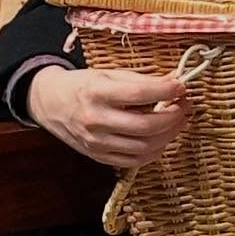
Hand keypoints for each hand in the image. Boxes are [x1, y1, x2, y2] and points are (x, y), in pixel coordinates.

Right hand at [27, 65, 192, 167]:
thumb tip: (173, 84)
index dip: (167, 91)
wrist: (50, 104)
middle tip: (184, 106)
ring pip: (145, 147)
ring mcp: (97, 142)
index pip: (140, 93)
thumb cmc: (81, 86)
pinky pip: (134, 161)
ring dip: (169, 135)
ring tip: (177, 121)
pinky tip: (161, 139)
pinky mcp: (99, 157)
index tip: (181, 87)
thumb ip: (140, 81)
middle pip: (146, 126)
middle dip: (174, 117)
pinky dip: (154, 152)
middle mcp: (96, 119)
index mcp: (97, 92)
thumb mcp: (107, 74)